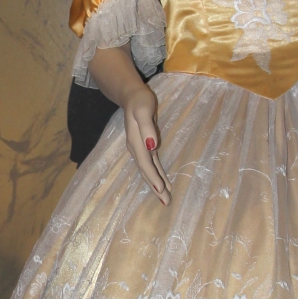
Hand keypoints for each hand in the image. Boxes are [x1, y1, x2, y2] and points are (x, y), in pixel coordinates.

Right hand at [121, 85, 170, 205]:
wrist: (131, 96)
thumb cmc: (139, 101)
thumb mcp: (144, 109)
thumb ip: (147, 127)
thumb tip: (152, 146)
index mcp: (135, 141)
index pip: (145, 162)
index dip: (153, 176)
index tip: (161, 189)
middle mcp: (137, 148)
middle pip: (146, 171)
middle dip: (155, 187)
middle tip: (166, 202)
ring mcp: (140, 149)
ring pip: (149, 170)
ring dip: (156, 184)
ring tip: (166, 199)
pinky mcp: (145, 147)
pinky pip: (152, 165)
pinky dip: (158, 175)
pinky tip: (164, 183)